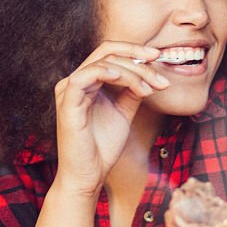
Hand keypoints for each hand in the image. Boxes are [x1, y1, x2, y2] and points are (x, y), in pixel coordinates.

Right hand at [51, 42, 166, 195]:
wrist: (89, 175)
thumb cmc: (102, 147)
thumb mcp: (124, 112)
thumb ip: (132, 91)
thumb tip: (148, 73)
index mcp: (88, 82)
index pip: (110, 53)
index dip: (135, 51)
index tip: (159, 58)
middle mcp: (76, 82)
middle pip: (107, 52)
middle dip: (137, 58)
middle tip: (159, 73)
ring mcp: (69, 91)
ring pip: (102, 63)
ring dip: (131, 72)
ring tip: (148, 89)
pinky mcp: (67, 103)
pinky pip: (83, 77)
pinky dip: (104, 73)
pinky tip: (121, 78)